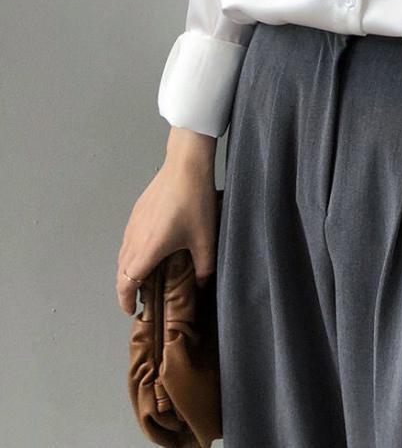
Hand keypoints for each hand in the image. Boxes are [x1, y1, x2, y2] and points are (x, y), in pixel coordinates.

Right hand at [116, 127, 219, 314]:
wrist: (185, 167)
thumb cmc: (195, 203)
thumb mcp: (205, 239)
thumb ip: (204, 267)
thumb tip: (201, 285)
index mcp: (147, 250)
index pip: (126, 283)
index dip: (125, 300)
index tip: (132, 310)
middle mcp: (133, 239)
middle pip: (121, 271)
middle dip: (126, 288)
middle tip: (139, 298)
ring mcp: (132, 224)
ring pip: (122, 255)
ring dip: (128, 270)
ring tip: (143, 277)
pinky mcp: (136, 211)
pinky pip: (128, 239)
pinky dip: (131, 253)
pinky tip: (147, 250)